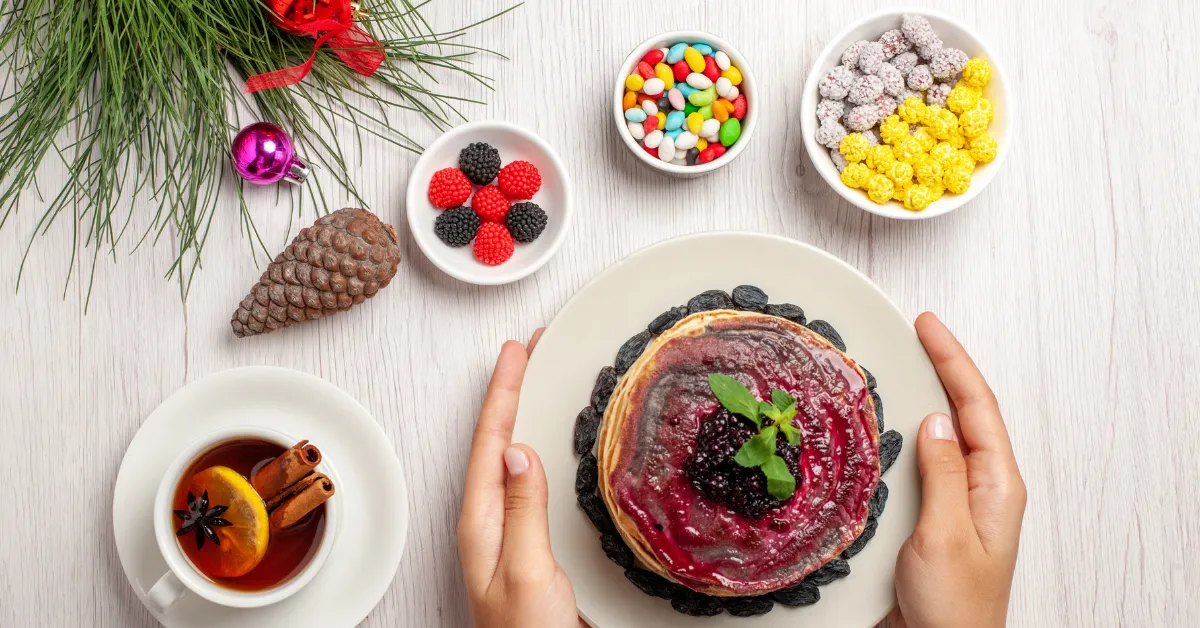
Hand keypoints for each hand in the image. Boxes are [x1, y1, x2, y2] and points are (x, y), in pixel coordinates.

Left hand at [457, 330, 581, 627]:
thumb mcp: (527, 570)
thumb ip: (523, 511)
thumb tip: (518, 451)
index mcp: (482, 522)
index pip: (490, 442)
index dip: (503, 393)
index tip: (515, 352)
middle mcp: (490, 522)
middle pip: (496, 441)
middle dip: (510, 392)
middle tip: (527, 350)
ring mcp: (506, 533)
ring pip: (510, 458)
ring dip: (522, 416)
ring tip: (534, 381)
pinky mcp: (526, 544)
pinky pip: (527, 482)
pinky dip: (536, 449)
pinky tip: (545, 444)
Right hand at [887, 313, 1026, 627]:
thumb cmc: (955, 609)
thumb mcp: (947, 534)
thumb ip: (944, 474)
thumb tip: (935, 421)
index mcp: (997, 487)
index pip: (976, 406)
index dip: (953, 360)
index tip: (929, 326)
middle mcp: (982, 488)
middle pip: (964, 411)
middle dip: (943, 367)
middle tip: (917, 332)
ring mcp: (958, 502)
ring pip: (942, 434)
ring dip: (924, 397)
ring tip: (902, 365)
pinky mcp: (933, 517)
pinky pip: (923, 462)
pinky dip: (906, 434)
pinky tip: (888, 428)